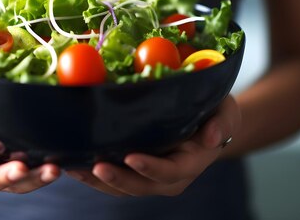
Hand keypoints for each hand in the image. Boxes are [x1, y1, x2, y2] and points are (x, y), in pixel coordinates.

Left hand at [66, 95, 240, 195]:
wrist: (206, 123)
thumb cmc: (215, 113)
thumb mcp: (226, 111)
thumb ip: (222, 123)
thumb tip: (214, 138)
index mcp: (191, 163)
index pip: (170, 172)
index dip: (151, 167)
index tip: (131, 157)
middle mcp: (169, 177)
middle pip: (140, 185)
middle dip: (116, 179)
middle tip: (93, 167)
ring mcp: (149, 177)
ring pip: (121, 186)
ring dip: (96, 180)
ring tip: (74, 167)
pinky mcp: (134, 171)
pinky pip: (112, 178)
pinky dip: (92, 173)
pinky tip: (73, 162)